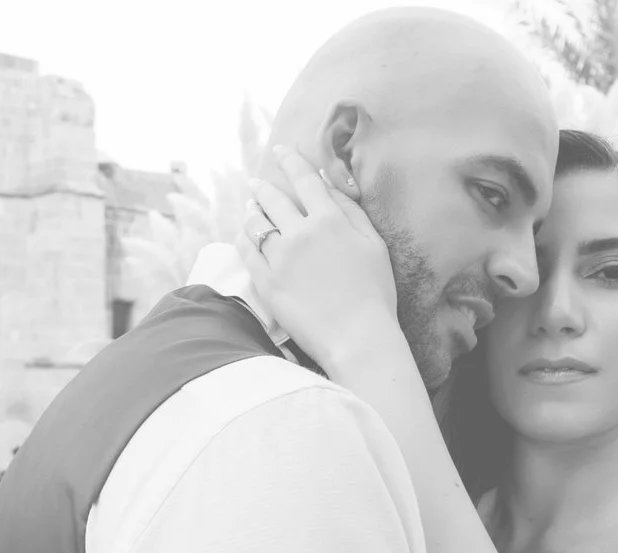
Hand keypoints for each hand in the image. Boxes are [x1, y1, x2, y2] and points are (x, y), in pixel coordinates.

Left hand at [239, 147, 401, 372]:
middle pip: (274, 199)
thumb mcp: (373, 244)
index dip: (291, 161)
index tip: (282, 150)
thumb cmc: (374, 292)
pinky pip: (246, 252)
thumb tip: (330, 183)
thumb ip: (351, 211)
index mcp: (329, 221)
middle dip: (263, 186)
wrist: (357, 337)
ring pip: (256, 223)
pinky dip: (242, 237)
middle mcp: (300, 234)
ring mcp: (279, 259)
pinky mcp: (266, 283)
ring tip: (250, 205)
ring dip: (252, 210)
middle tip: (256, 182)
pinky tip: (243, 233)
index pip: (305, 180)